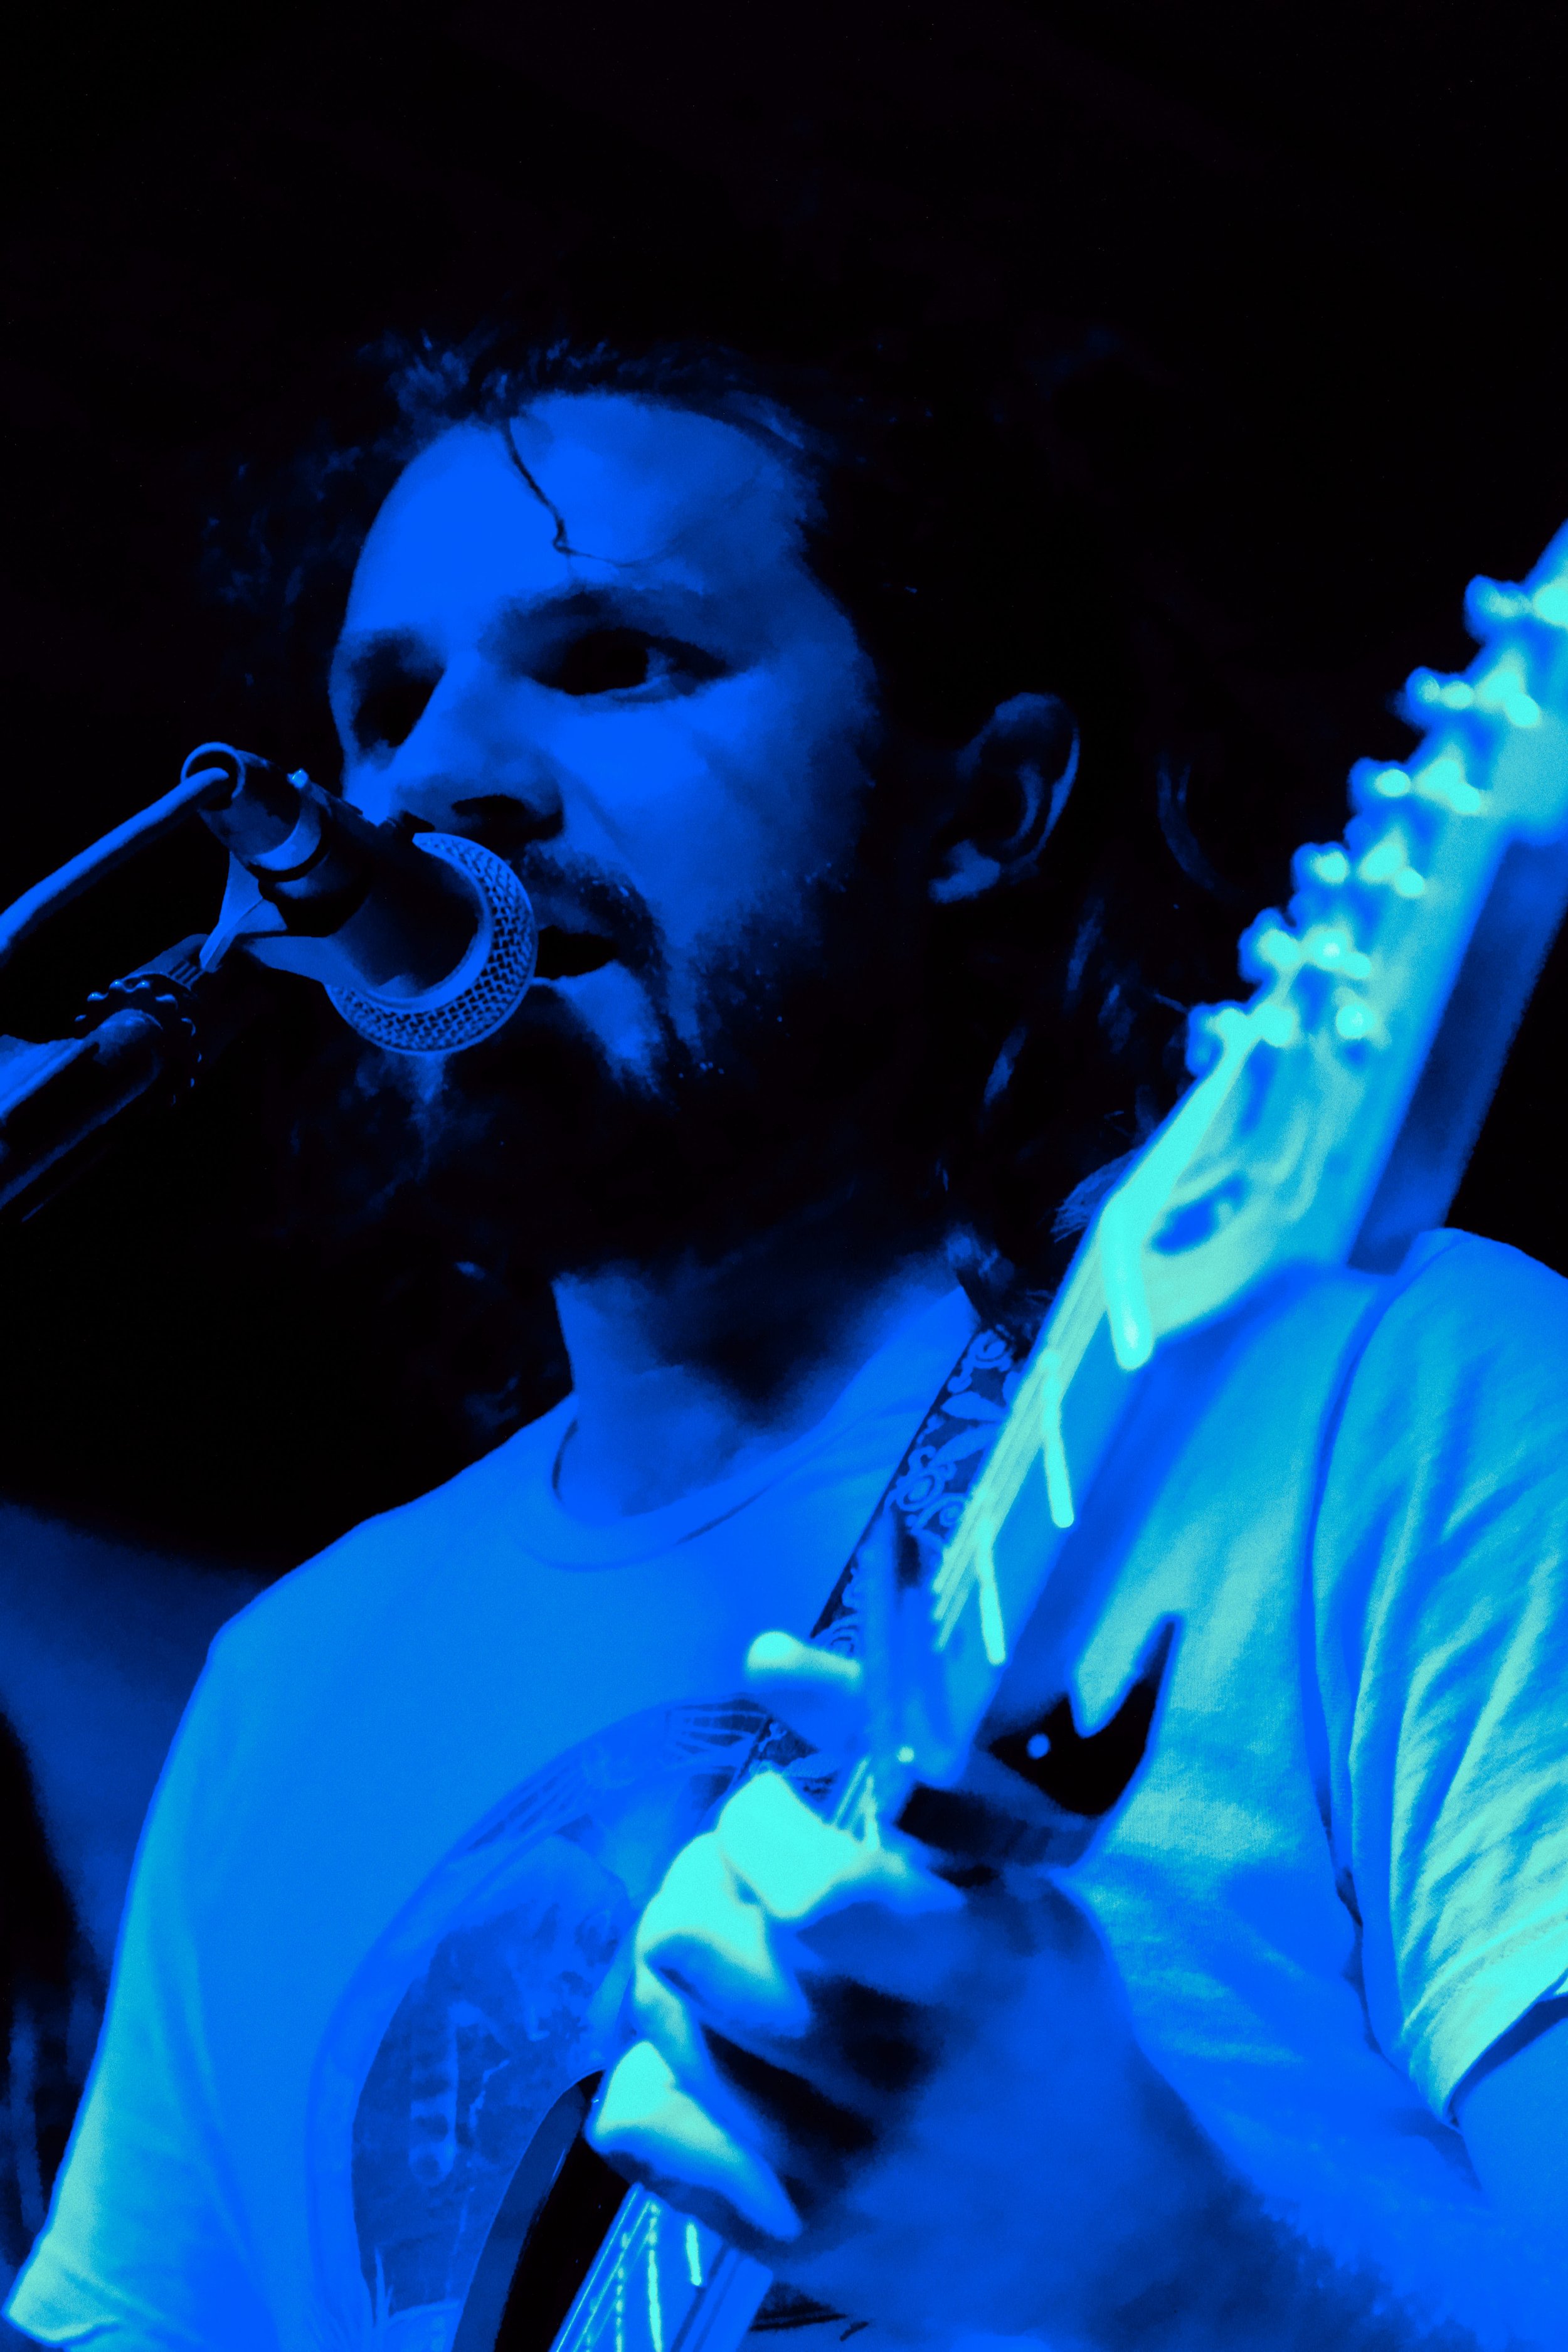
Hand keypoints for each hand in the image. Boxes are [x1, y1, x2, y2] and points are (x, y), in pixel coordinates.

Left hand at [589, 1633, 1227, 2348]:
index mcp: (972, 1973)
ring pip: (658, 2022)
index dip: (757, 1826)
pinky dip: (655, 2069)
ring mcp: (834, 2167)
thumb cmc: (1047, 2018)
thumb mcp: (1013, 1867)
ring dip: (680, 1963)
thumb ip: (898, 1746)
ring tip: (734, 1950)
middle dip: (699, 1879)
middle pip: (696, 1946)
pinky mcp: (785, 2235)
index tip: (777, 1807)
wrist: (1105, 2229)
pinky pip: (639, 2123)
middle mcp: (897, 2076)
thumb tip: (764, 1653)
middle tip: (741, 1875)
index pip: (810, 1893)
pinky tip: (713, 2051)